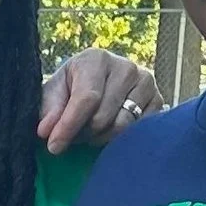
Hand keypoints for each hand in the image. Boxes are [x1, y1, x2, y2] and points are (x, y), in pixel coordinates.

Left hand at [37, 48, 162, 154]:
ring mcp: (146, 83)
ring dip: (100, 138)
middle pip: (103, 117)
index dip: (69, 126)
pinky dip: (120, 139)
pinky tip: (109, 132)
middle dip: (83, 134)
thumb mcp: (54, 94)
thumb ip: (49, 111)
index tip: (54, 146)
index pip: (86, 98)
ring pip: (122, 127)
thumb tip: (46, 131)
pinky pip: (139, 131)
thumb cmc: (72, 88)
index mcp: (96, 59)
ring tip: (90, 132)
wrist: (100, 83)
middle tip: (74, 136)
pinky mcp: (159, 100)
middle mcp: (126, 67)